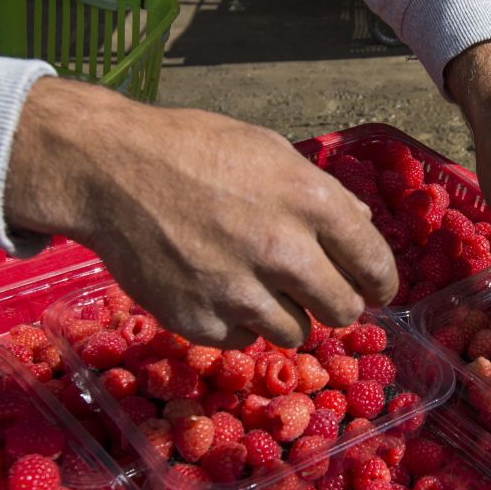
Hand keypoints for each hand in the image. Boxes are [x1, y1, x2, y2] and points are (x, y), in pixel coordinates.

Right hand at [5, 78, 396, 347]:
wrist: (109, 170)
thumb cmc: (193, 149)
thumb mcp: (270, 151)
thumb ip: (322, 194)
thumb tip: (361, 225)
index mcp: (310, 202)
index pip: (375, 265)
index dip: (380, 282)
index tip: (375, 289)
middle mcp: (283, 252)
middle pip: (343, 310)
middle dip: (335, 302)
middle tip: (313, 289)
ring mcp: (239, 293)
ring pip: (295, 333)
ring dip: (284, 315)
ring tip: (253, 282)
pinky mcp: (200, 322)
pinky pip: (242, 340)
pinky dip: (235, 323)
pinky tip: (214, 288)